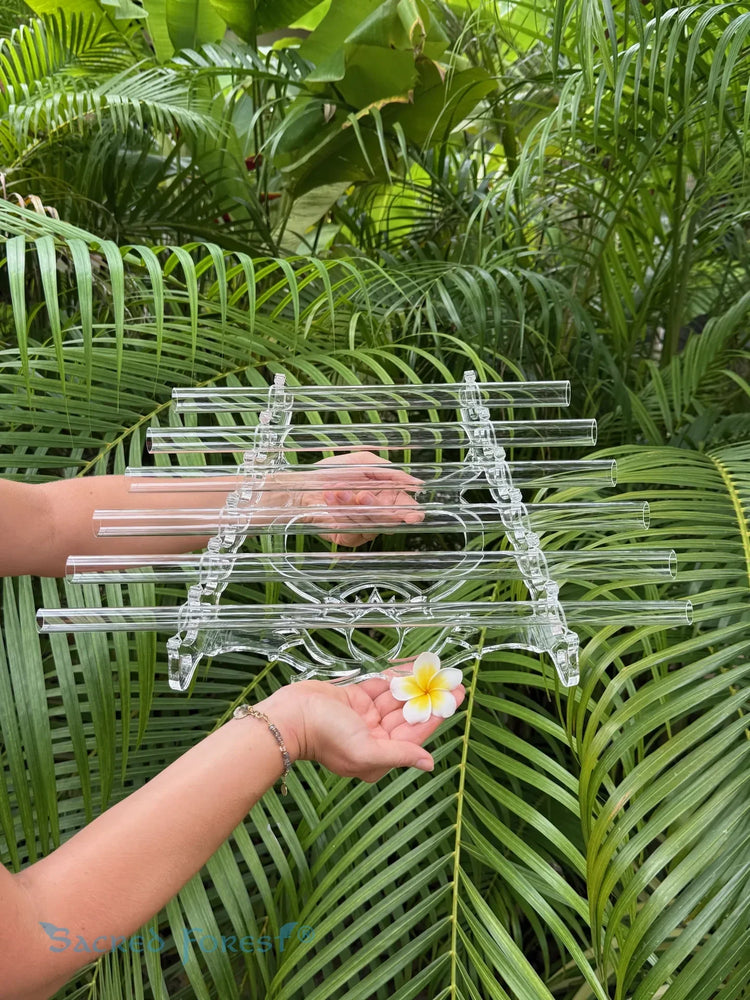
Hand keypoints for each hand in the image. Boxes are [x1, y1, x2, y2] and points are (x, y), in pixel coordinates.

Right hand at [260, 676, 465, 782]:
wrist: (289, 717)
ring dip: (416, 684)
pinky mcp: (354, 699)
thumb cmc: (325, 737)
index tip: (456, 697)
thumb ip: (400, 755)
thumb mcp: (366, 751)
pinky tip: (412, 666)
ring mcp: (364, 717)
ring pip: (397, 698)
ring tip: (437, 667)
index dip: (438, 713)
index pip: (416, 732)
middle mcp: (375, 737)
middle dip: (431, 696)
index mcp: (380, 754)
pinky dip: (395, 677)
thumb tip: (429, 764)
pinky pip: (380, 686)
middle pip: (410, 713)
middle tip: (453, 678)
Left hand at [270, 452, 424, 546]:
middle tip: (362, 495)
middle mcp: (379, 514)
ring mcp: (365, 528)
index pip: (406, 509)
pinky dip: (341, 513)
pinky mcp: (348, 538)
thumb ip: (387, 470)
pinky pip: (353, 531)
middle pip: (389, 520)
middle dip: (376, 508)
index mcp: (388, 496)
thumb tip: (415, 482)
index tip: (413, 516)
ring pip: (370, 525)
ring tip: (336, 491)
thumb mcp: (362, 461)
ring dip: (352, 506)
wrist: (302, 485)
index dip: (412, 514)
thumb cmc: (333, 472)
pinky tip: (331, 500)